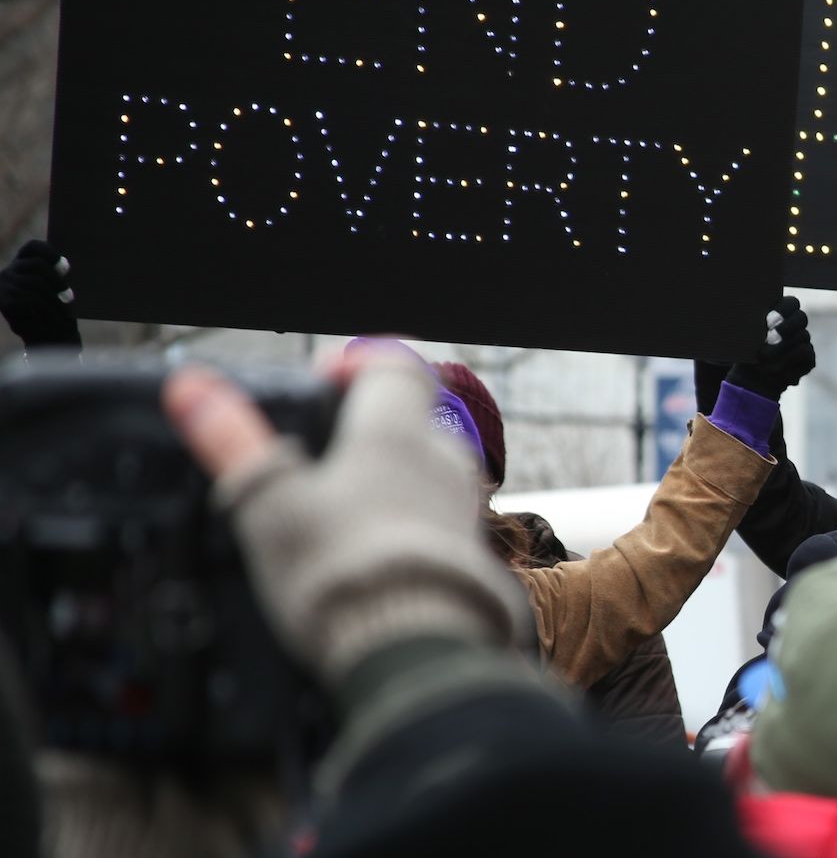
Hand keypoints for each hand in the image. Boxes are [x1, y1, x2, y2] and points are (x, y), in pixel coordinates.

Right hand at [0, 239, 79, 348]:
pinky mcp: (4, 302)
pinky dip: (45, 308)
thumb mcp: (57, 289)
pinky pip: (30, 299)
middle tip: (68, 296)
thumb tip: (63, 267)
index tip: (66, 268)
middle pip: (37, 265)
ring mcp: (4, 286)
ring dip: (53, 297)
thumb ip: (56, 275)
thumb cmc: (57, 310)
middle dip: (57, 281)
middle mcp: (10, 272)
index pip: (33, 248)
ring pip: (35, 283)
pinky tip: (51, 315)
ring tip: (63, 307)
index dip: (50, 253)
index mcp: (24, 265)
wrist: (49, 337)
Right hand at [163, 351, 524, 681]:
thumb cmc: (339, 571)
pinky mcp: (472, 556)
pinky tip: (369, 559)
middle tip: (320, 457)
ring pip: (428, 471)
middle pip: (413, 419)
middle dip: (369, 429)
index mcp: (396, 432)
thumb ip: (231, 441)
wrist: (415, 649)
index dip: (361, 362)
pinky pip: (437, 522)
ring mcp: (463, 508)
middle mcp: (442, 460)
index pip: (396, 365)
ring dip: (390, 481)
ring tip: (340, 514)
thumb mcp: (267, 503)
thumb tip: (189, 386)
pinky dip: (405, 528)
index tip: (325, 378)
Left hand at [726, 296, 815, 399]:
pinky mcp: (809, 358)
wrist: (754, 378)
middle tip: (770, 337)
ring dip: (782, 349)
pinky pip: (805, 355)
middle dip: (787, 326)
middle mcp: (797, 325)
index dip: (783, 309)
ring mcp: (804, 341)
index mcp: (782, 313)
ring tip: (763, 359)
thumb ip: (749, 325)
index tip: (768, 320)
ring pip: (802, 337)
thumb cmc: (747, 352)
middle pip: (801, 318)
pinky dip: (789, 362)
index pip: (791, 303)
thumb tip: (746, 317)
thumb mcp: (745, 338)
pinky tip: (775, 371)